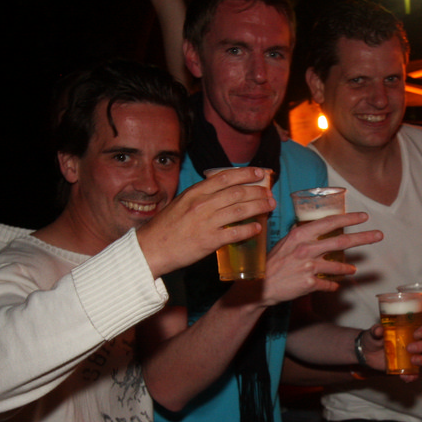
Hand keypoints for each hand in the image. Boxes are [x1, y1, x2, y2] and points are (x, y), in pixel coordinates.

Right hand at [136, 167, 274, 277]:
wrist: (151, 248)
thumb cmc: (166, 227)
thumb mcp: (181, 203)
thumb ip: (200, 197)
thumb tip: (222, 194)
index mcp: (196, 192)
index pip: (226, 177)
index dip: (246, 174)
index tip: (260, 173)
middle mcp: (203, 204)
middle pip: (238, 192)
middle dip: (258, 191)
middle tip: (269, 193)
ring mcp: (207, 222)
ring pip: (241, 210)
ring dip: (259, 207)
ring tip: (269, 206)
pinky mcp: (210, 240)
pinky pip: (236, 233)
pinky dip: (249, 230)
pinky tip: (258, 228)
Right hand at [256, 212, 382, 305]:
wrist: (259, 286)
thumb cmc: (272, 263)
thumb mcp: (286, 243)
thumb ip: (303, 236)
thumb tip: (318, 229)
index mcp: (301, 235)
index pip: (330, 222)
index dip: (349, 219)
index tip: (364, 217)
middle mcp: (306, 249)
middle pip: (341, 242)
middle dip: (363, 238)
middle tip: (378, 235)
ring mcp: (308, 266)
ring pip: (337, 267)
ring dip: (347, 269)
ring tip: (352, 270)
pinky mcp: (308, 283)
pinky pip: (328, 285)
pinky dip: (332, 286)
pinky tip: (334, 287)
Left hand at [357, 311, 421, 382]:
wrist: (367, 353)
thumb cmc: (374, 337)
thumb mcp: (373, 332)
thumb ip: (376, 330)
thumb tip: (379, 331)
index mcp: (412, 325)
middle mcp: (418, 338)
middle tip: (412, 344)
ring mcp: (416, 352)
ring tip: (412, 359)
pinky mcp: (410, 365)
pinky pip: (417, 372)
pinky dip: (413, 376)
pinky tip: (405, 376)